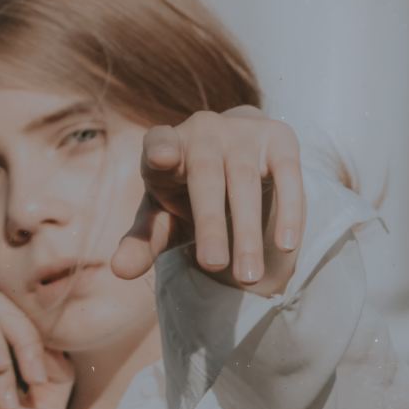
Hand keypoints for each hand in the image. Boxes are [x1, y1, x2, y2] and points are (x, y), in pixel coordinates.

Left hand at [110, 106, 305, 295]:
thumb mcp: (163, 215)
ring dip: (247, 231)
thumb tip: (119, 271)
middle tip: (213, 265)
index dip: (160, 149)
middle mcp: (202, 131)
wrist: (236, 153)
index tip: (162, 158)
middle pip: (206, 177)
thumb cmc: (187, 191)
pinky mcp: (278, 137)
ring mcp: (241, 132)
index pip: (158, 144)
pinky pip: (287, 174)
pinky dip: (289, 209)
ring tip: (248, 277)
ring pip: (244, 182)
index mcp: (165, 146)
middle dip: (210, 223)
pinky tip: (288, 243)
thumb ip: (143, 240)